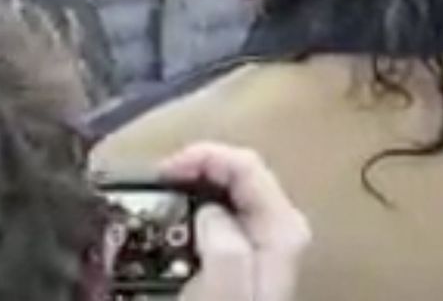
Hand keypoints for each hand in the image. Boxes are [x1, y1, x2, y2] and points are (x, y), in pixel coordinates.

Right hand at [166, 143, 311, 300]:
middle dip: (198, 168)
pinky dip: (197, 208)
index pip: (246, 164)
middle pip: (238, 173)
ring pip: (229, 191)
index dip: (204, 156)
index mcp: (283, 228)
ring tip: (163, 192)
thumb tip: (210, 211)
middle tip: (160, 180)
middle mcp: (280, 229)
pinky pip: (221, 215)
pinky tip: (177, 219)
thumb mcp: (226, 294)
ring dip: (196, 186)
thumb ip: (223, 246)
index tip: (166, 169)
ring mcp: (264, 243)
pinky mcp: (246, 256)